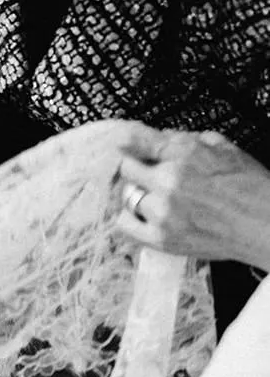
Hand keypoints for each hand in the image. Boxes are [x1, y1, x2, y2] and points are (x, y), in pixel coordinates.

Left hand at [118, 125, 269, 271]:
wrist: (267, 226)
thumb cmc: (252, 188)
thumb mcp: (223, 147)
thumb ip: (186, 139)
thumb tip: (161, 136)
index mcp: (184, 155)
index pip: (136, 140)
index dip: (126, 141)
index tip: (122, 144)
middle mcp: (168, 182)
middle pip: (125, 169)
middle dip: (135, 168)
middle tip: (146, 173)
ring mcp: (162, 212)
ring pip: (125, 196)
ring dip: (136, 193)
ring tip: (153, 196)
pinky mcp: (162, 239)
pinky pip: (125, 225)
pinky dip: (129, 218)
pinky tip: (143, 215)